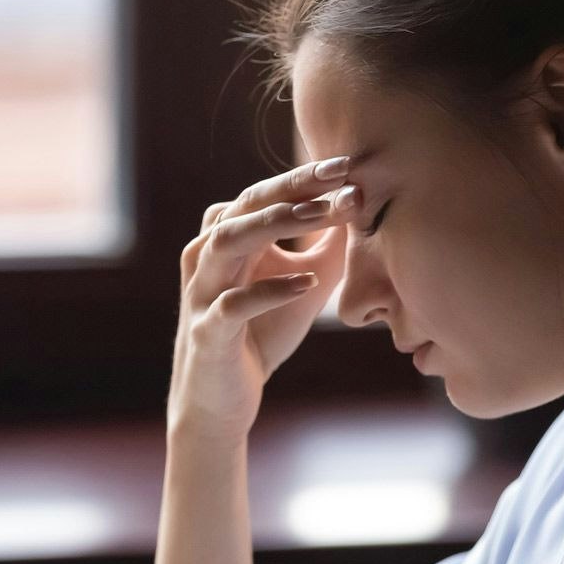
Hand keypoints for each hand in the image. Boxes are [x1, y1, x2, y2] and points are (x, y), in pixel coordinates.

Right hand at [166, 157, 362, 442]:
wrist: (222, 399)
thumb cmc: (261, 334)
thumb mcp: (303, 284)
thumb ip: (327, 249)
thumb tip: (361, 207)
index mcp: (228, 238)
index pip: (266, 195)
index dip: (306, 178)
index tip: (349, 164)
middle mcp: (208, 255)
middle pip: (246, 205)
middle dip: (294, 187)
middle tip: (340, 175)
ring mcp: (202, 292)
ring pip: (228, 241)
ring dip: (276, 224)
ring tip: (323, 214)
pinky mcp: (207, 332)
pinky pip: (233, 304)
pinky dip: (270, 291)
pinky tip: (307, 284)